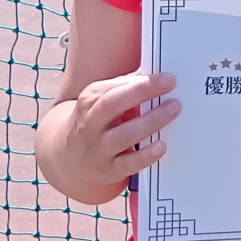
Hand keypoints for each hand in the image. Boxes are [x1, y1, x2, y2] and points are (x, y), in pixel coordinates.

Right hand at [54, 71, 180, 195]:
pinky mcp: (109, 169)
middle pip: (112, 105)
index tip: (166, 77)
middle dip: (142, 92)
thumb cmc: (93, 121)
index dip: (140, 81)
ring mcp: (99, 148)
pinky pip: (127, 164)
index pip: (113, 88)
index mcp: (89, 102)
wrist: (67, 156)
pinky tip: (161, 147)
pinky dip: (145, 156)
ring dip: (150, 122)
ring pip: (123, 136)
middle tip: (170, 85)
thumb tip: (152, 71)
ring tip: (173, 109)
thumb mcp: (99, 100)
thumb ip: (125, 86)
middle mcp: (91, 124)